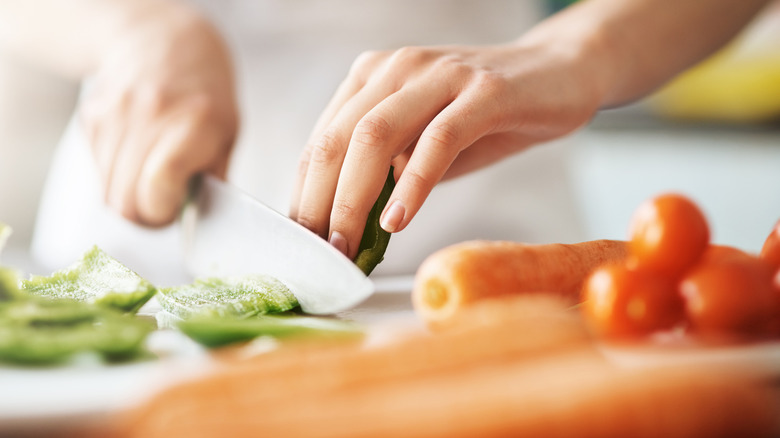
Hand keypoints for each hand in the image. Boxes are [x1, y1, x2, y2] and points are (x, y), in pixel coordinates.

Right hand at [81, 6, 237, 225]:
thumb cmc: (206, 97)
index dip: (163, 212)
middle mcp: (150, 115)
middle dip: (146, 217)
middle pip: (126, 200)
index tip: (175, 211)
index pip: (159, 184)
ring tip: (154, 185)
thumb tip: (202, 229)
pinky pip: (98, 170)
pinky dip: (116, 177)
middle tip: (164, 208)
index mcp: (193, 122)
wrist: (166, 43)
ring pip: (107, 191)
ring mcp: (116, 114)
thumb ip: (214, 183)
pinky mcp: (92, 117)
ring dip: (129, 200)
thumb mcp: (227, 137)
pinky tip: (137, 158)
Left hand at [291, 41, 603, 257]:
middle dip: (318, 202)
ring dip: (354, 198)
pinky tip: (398, 220)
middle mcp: (397, 68)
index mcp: (373, 77)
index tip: (300, 240)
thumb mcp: (426, 145)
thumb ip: (391, 173)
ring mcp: (440, 75)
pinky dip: (413, 184)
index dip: (304, 193)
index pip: (323, 141)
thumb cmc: (487, 116)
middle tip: (317, 252)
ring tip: (347, 244)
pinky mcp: (484, 92)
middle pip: (338, 139)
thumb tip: (350, 226)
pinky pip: (438, 140)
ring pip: (377, 136)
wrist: (560, 74)